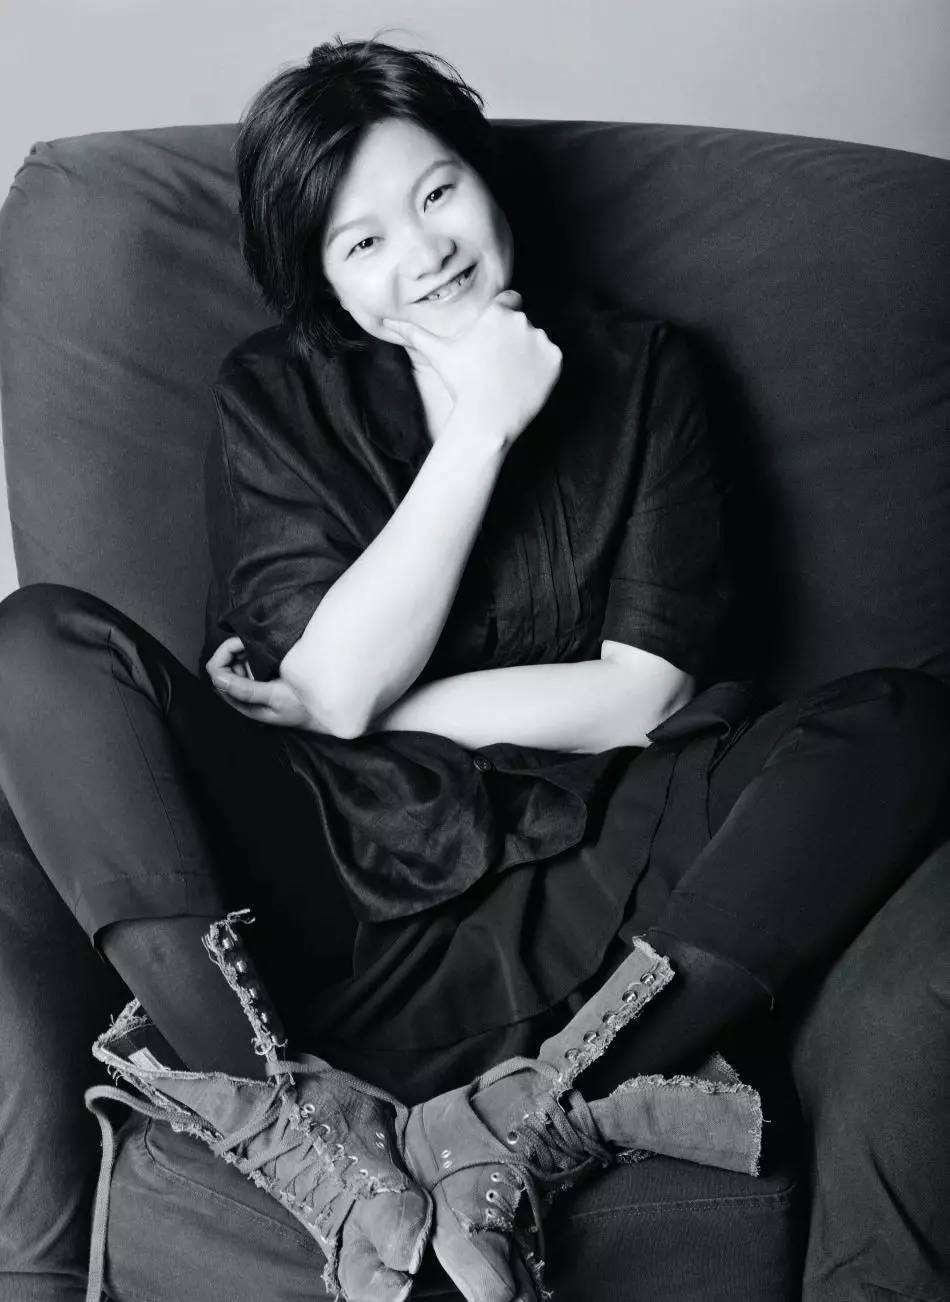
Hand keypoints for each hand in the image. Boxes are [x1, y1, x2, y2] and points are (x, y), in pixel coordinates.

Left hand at [206, 636, 313, 728]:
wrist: (324, 710)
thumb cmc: (302, 706)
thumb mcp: (276, 697)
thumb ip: (246, 690)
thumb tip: (218, 678)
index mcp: (242, 702)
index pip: (217, 673)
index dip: (225, 654)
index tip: (244, 643)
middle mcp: (242, 694)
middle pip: (222, 665)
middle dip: (233, 651)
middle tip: (254, 642)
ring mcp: (251, 687)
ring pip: (234, 662)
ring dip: (243, 651)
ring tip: (262, 646)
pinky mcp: (261, 681)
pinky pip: (247, 663)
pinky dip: (252, 653)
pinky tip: (266, 651)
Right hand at [382, 290, 561, 445]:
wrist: (486, 419)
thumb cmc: (461, 385)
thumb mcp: (437, 354)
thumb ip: (414, 333)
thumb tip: (386, 323)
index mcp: (497, 312)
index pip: (510, 301)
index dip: (502, 320)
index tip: (494, 340)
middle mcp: (523, 320)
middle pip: (523, 324)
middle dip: (514, 340)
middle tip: (498, 366)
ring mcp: (542, 340)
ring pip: (538, 342)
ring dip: (529, 354)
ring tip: (509, 376)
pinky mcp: (556, 360)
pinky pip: (552, 359)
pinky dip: (543, 370)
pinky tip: (524, 383)